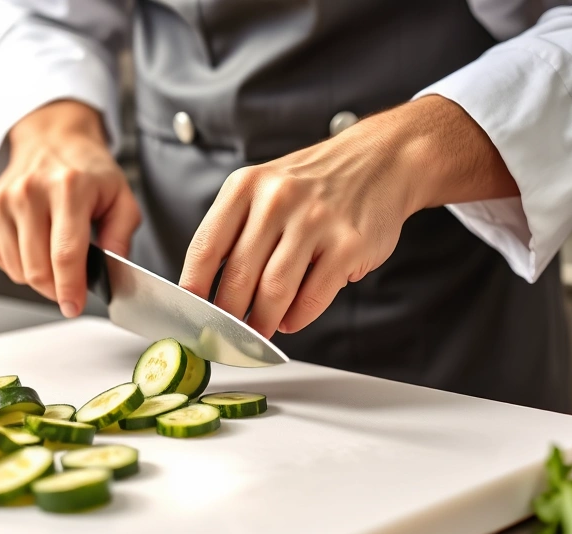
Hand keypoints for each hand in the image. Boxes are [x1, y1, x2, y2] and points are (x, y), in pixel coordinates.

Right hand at [0, 100, 140, 317]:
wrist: (51, 140)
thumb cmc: (88, 172)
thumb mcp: (121, 197)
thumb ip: (122, 237)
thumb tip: (111, 273)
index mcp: (68, 188)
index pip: (65, 254)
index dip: (69, 289)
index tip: (72, 307)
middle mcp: (29, 192)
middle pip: (37, 270)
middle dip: (56, 289)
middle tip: (70, 283)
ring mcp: (1, 201)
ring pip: (17, 271)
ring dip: (39, 275)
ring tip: (53, 250)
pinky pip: (0, 260)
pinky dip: (18, 262)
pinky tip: (33, 241)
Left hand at [179, 95, 519, 337]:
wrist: (381, 160)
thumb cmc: (313, 185)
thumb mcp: (263, 190)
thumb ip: (236, 233)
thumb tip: (207, 293)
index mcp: (246, 186)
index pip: (205, 249)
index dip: (193, 291)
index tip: (190, 317)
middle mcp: (278, 199)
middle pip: (238, 276)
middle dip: (228, 317)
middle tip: (225, 336)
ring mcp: (316, 220)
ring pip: (274, 291)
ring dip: (262, 323)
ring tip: (258, 332)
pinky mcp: (349, 244)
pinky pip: (313, 297)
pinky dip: (297, 318)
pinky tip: (290, 320)